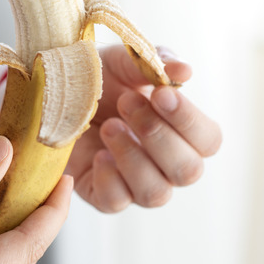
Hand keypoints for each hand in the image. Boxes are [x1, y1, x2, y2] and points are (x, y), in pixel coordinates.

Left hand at [66, 45, 221, 211]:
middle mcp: (167, 165)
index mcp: (183, 134)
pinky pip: (116, 202)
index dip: (189, 120)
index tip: (160, 94)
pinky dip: (108, 177)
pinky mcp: (104, 196)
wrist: (54, 94)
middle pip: (188, 171)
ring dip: (132, 156)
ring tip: (108, 125)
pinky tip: (97, 153)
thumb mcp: (124, 62)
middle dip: (157, 134)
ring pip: (156, 193)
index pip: (209, 140)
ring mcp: (137, 186)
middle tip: (127, 102)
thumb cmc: (99, 78)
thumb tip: (184, 70)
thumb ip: (155, 62)